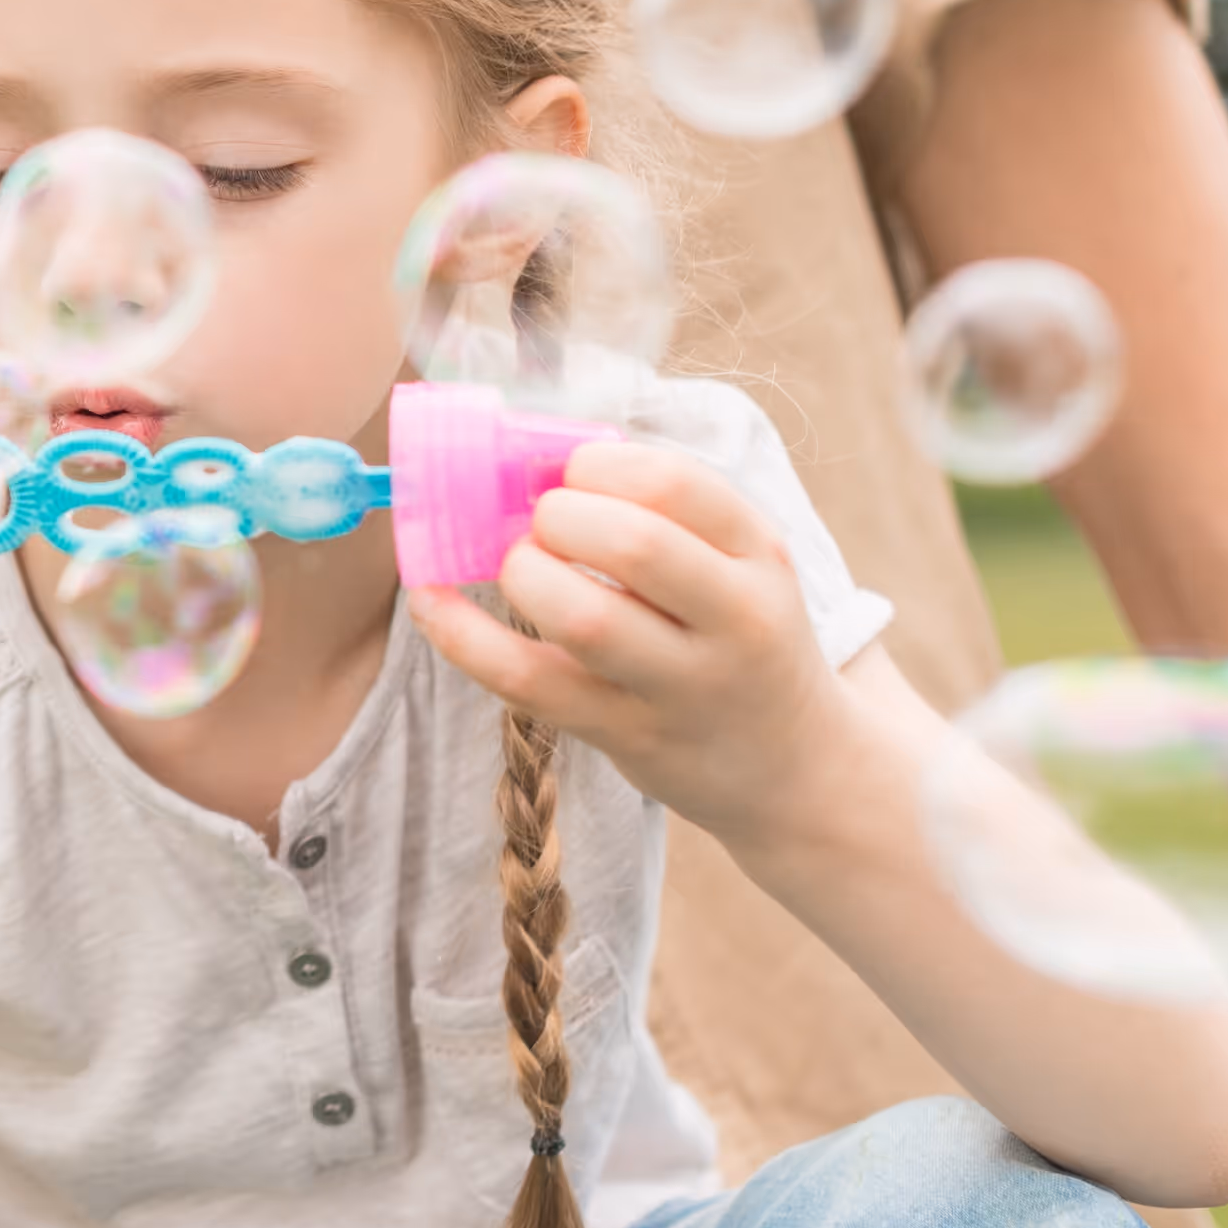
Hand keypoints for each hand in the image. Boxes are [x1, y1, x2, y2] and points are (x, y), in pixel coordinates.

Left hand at [409, 440, 851, 853]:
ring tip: (517, 568)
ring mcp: (684, 686)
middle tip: (539, 526)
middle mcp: (735, 618)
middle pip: (634, 544)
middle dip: (557, 517)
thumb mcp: (736, 566)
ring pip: (585, 620)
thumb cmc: (737, 638)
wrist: (797, 768)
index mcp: (760, 553)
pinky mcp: (629, 736)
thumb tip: (529, 458)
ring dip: (523, 575)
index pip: (674, 482)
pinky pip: (530, 682)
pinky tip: (430, 602)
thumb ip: (659, 513)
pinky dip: (463, 637)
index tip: (567, 475)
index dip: (596, 464)